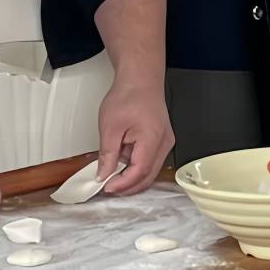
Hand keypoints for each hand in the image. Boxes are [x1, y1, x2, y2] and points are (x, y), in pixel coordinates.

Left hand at [92, 74, 174, 195]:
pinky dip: (137, 168)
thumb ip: (107, 154)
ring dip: (133, 178)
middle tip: (108, 189)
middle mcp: (165, 144)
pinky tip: (123, 166)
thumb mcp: (110, 127)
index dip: (122, 184)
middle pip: (148, 176)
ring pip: (151, 171)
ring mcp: (166, 143)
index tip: (106, 187)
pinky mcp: (163, 141)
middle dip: (128, 187)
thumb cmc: (128, 96)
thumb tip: (104, 174)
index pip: (139, 172)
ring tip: (113, 178)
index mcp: (152, 139)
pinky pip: (152, 161)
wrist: (141, 80)